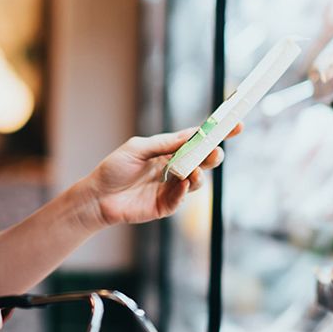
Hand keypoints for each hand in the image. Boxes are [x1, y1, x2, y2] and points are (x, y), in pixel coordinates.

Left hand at [86, 125, 240, 227]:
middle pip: (201, 162)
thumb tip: (191, 135)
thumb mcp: (138, 148)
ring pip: (195, 181)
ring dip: (198, 175)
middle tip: (216, 153)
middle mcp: (173, 169)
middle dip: (212, 156)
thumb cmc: (114, 168)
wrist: (97, 196)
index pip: (196, 141)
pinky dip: (183, 191)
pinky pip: (180, 199)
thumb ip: (165, 143)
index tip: (235, 125)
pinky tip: (182, 183)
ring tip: (194, 171)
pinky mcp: (165, 206)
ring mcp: (171, 188)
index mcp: (167, 151)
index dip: (216, 134)